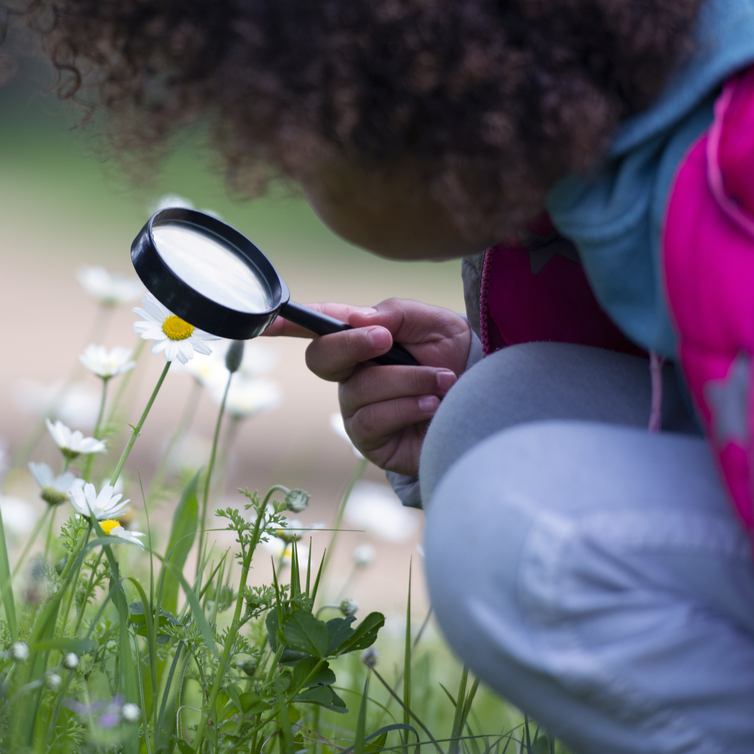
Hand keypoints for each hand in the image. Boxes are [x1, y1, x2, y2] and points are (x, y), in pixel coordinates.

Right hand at [263, 299, 471, 474]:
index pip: (318, 328)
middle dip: (351, 345)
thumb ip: (396, 312)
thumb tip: (357, 319)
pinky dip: (406, 407)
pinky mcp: (370, 441)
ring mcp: (357, 408)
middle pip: (321, 358)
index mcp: (361, 340)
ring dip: (406, 380)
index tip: (267, 320)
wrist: (486, 401)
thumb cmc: (455, 358)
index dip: (287, 324)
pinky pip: (371, 420)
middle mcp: (352, 374)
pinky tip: (432, 407)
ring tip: (441, 381)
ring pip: (358, 388)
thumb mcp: (435, 323)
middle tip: (386, 339)